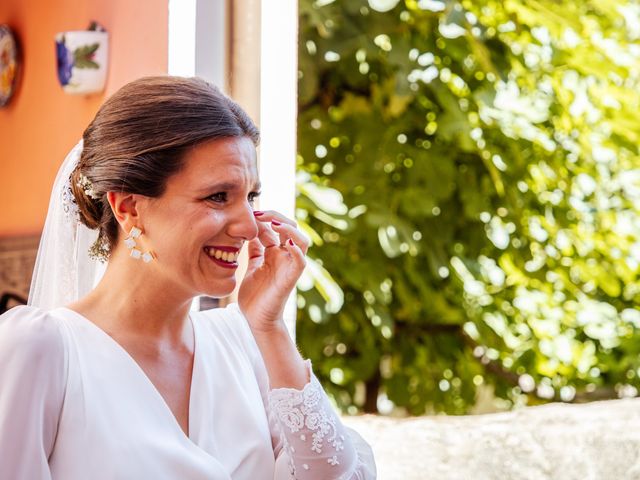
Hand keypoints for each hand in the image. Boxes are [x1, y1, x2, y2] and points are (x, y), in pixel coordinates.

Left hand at [238, 210, 308, 331]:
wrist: (256, 319)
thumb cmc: (254, 296)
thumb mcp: (250, 267)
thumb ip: (254, 251)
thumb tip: (249, 233)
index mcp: (275, 253)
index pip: (275, 227)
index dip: (264, 217)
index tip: (248, 213)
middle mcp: (285, 256)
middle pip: (290, 227)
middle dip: (275, 216)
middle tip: (257, 213)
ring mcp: (290, 266)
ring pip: (301, 240)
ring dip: (288, 228)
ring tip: (273, 223)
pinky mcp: (291, 277)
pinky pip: (300, 260)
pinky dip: (296, 249)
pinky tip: (284, 242)